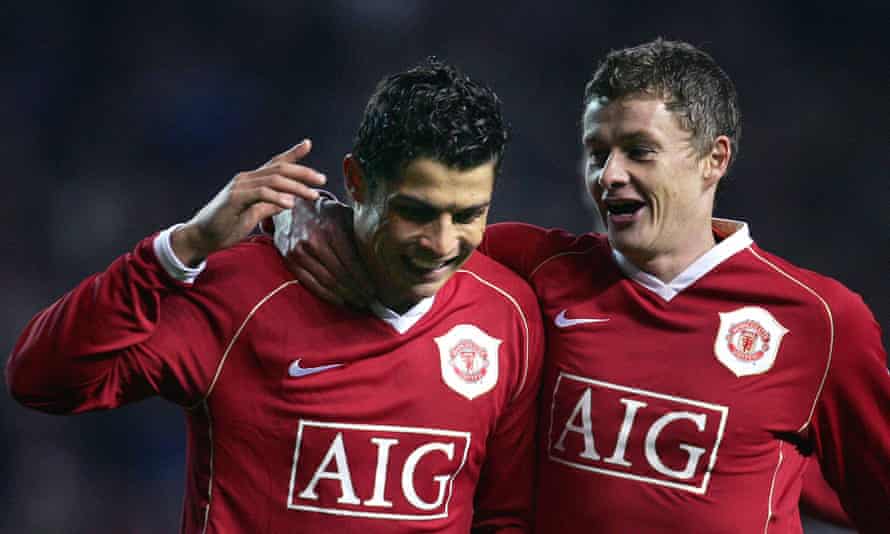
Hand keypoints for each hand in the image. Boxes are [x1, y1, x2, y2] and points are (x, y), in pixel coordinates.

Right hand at [172, 140, 326, 264]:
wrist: (202, 237)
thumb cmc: (227, 225)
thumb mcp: (255, 214)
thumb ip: (270, 204)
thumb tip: (289, 200)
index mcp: (252, 180)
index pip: (275, 163)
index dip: (292, 153)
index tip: (308, 144)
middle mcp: (246, 178)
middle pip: (279, 168)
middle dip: (303, 172)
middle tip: (322, 180)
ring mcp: (239, 186)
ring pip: (273, 179)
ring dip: (296, 187)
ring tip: (312, 196)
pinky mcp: (234, 198)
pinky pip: (260, 193)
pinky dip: (277, 197)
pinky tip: (290, 204)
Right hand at [282, 199, 374, 308]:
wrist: (293, 206)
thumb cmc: (326, 212)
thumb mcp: (344, 215)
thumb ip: (359, 232)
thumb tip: (381, 256)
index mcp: (332, 228)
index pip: (351, 262)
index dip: (364, 280)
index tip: (375, 290)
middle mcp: (314, 240)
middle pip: (340, 274)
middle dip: (357, 290)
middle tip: (369, 300)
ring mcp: (299, 251)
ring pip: (326, 281)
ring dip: (344, 295)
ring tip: (358, 302)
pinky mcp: (290, 259)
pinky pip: (310, 283)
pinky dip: (327, 295)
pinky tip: (340, 300)